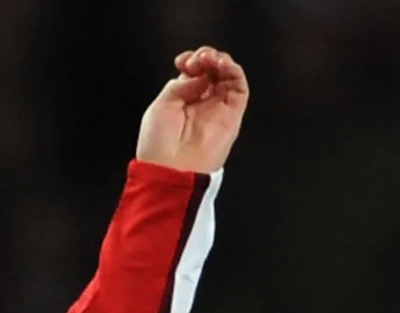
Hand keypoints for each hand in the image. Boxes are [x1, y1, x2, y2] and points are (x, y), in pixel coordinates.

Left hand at [136, 46, 248, 173]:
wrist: (171, 168)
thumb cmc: (159, 144)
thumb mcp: (161, 105)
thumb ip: (181, 84)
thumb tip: (199, 74)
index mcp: (183, 101)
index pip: (195, 72)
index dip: (191, 60)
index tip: (182, 61)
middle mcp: (203, 104)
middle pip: (212, 70)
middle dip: (205, 57)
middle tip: (197, 60)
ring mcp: (219, 109)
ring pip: (228, 76)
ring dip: (221, 60)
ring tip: (209, 59)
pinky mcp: (233, 116)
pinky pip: (240, 88)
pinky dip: (234, 71)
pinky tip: (222, 65)